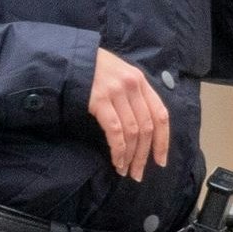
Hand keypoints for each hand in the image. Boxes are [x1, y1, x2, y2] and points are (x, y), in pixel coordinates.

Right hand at [88, 50, 168, 179]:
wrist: (69, 58)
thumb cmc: (95, 70)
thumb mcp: (121, 76)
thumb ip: (134, 96)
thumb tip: (144, 129)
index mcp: (141, 81)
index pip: (161, 115)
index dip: (163, 141)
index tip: (160, 161)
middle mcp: (132, 85)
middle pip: (147, 127)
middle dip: (144, 155)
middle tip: (138, 173)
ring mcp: (116, 92)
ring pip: (132, 132)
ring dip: (130, 156)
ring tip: (125, 171)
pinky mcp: (100, 100)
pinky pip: (115, 131)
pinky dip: (118, 149)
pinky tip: (116, 161)